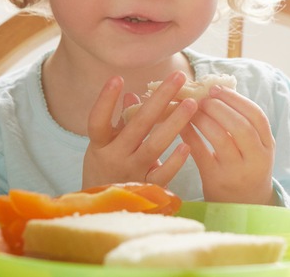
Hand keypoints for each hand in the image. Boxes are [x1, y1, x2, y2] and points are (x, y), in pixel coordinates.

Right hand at [82, 72, 196, 188]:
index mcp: (99, 145)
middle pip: (137, 125)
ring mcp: (131, 173)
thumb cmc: (106, 172)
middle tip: (179, 77)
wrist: (105, 214)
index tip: (117, 78)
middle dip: (160, 98)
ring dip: (175, 123)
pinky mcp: (147, 188)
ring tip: (191, 104)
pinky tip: (188, 145)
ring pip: (154, 145)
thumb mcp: (106, 148)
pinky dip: (175, 160)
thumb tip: (132, 96)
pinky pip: (162, 173)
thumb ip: (120, 124)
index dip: (105, 100)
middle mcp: (113, 158)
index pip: (98, 121)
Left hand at [181, 85, 275, 204]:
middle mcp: (256, 160)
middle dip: (219, 107)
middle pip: (240, 126)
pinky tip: (182, 125)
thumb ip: (245, 125)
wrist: (243, 207)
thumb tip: (218, 91)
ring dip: (204, 119)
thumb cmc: (246, 169)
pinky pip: (200, 153)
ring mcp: (236, 172)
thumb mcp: (256, 149)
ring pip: (221, 138)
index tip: (218, 89)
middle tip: (203, 98)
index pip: (257, 116)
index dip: (236, 99)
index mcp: (267, 147)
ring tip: (192, 109)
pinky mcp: (215, 181)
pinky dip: (190, 135)